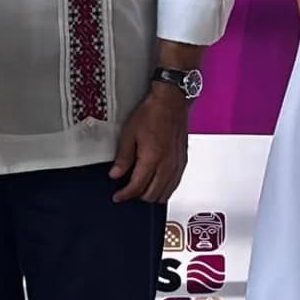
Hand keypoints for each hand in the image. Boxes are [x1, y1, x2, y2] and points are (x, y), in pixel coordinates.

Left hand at [111, 83, 190, 203]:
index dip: (125, 195)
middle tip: (128, 191)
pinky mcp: (183, 162)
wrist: (171, 102)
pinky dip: (165, 189)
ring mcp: (177, 165)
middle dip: (138, 197)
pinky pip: (175, 184)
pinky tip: (157, 184)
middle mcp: (167, 165)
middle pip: (152, 195)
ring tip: (141, 189)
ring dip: (152, 195)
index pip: (137, 187)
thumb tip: (115, 174)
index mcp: (152, 159)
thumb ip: (123, 157)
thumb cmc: (152, 113)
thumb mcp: (129, 134)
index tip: (118, 196)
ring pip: (166, 193)